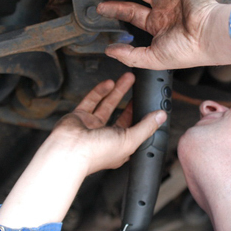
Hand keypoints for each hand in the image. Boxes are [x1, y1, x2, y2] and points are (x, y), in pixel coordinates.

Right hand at [44, 72, 165, 174]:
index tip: (150, 105)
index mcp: (120, 148)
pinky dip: (100, 91)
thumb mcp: (130, 140)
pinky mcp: (80, 117)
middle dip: (131, 101)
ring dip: (118, 91)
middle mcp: (106, 137)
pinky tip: (109, 83)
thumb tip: (161, 116)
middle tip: (139, 87)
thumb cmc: (97, 152)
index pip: (135, 130)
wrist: (69, 150)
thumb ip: (146, 127)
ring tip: (128, 78)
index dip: (143, 118)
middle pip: (122, 116)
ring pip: (108, 105)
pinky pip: (92, 101)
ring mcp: (92, 127)